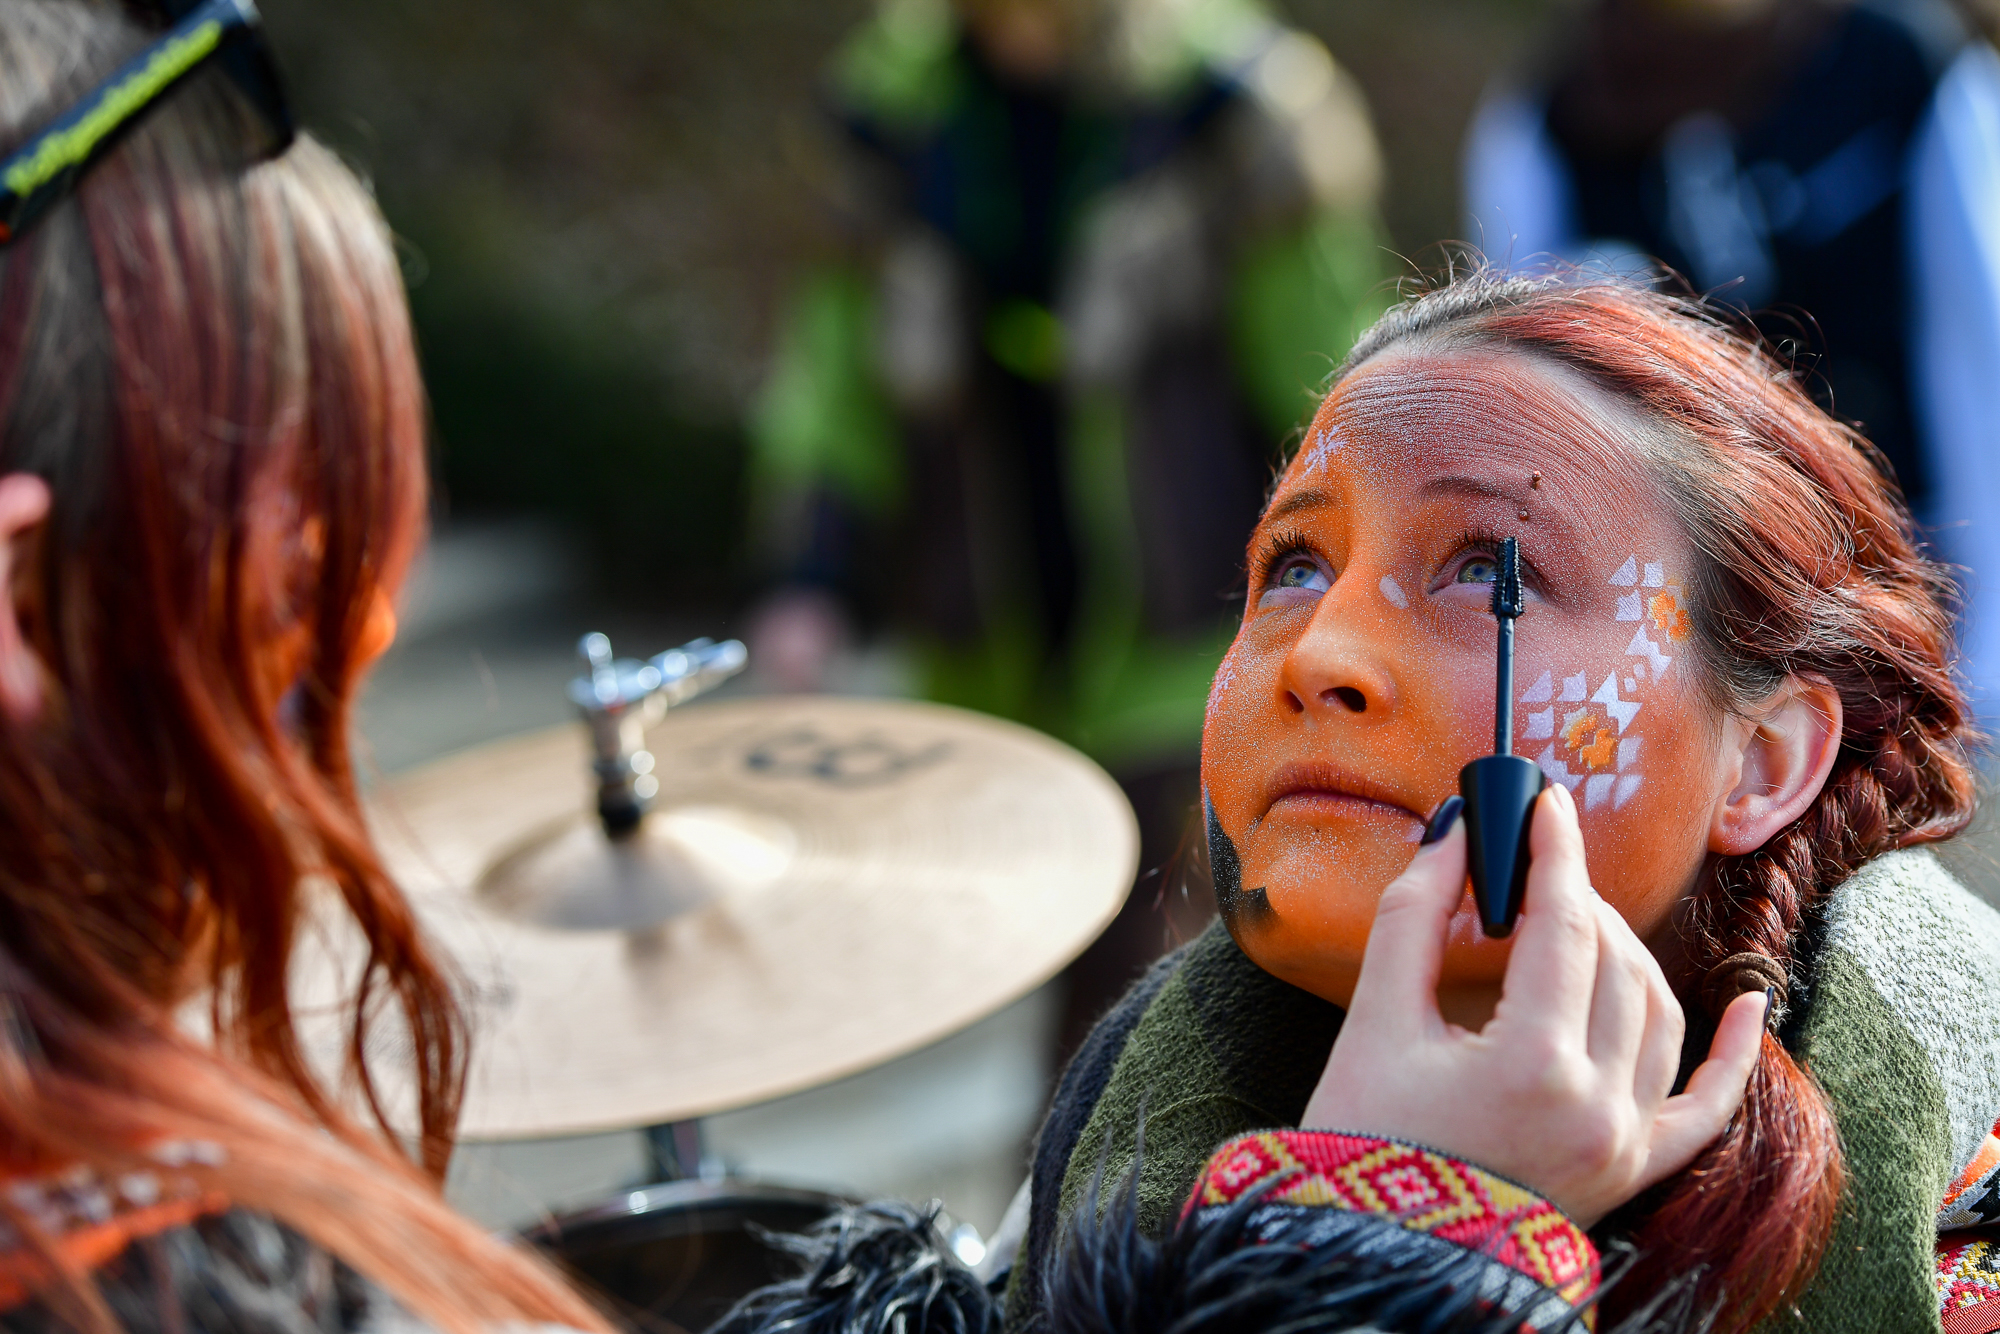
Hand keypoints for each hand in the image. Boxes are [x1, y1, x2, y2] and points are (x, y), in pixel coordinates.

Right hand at [1299, 782, 1765, 1227]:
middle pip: (1614, 962)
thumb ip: (1414, 918)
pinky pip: (1706, 1108)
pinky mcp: (1632, 1170)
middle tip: (1534, 861)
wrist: (1379, 1250)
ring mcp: (1625, 1142)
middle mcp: (1597, 1104)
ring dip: (1624, 952)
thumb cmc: (1364, 1139)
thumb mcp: (1373, 1021)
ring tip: (1575, 918)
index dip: (1553, 854)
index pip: (1564, 926)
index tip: (1541, 802)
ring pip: (1658, 1014)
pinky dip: (1729, 1053)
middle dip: (1578, 898)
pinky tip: (1746, 1003)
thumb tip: (1458, 837)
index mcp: (1533, 1065)